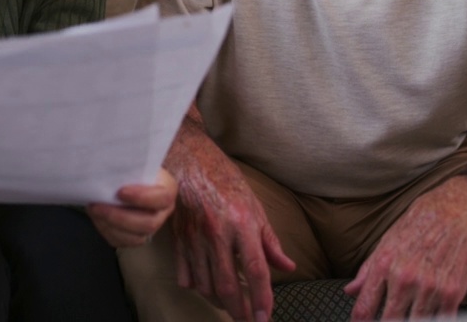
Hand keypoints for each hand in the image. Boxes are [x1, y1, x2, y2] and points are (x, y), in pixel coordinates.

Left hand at [87, 169, 177, 246]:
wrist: (125, 177)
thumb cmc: (131, 166)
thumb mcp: (134, 161)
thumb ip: (128, 164)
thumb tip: (111, 162)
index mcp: (167, 189)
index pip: (162, 198)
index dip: (142, 198)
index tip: (120, 192)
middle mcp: (163, 212)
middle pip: (149, 224)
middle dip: (120, 217)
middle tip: (97, 205)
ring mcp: (150, 227)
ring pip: (135, 238)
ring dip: (111, 226)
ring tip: (94, 210)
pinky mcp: (135, 236)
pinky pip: (122, 242)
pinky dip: (107, 231)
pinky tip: (97, 218)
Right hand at [172, 150, 294, 321]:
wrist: (190, 160)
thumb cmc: (226, 181)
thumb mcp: (255, 206)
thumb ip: (270, 241)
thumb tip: (288, 266)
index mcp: (242, 224)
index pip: (255, 270)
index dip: (262, 298)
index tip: (265, 318)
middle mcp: (217, 233)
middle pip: (228, 285)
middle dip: (239, 311)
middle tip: (248, 321)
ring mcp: (195, 237)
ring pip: (206, 284)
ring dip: (220, 302)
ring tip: (231, 306)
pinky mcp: (178, 239)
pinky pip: (185, 275)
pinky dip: (197, 287)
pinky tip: (207, 288)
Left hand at [344, 176, 466, 319]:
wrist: (462, 208)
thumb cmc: (425, 220)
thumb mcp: (390, 238)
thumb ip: (369, 269)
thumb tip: (351, 290)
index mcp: (385, 264)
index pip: (365, 306)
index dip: (360, 321)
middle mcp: (405, 278)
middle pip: (389, 321)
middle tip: (386, 320)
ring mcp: (430, 288)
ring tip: (409, 315)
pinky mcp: (453, 293)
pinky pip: (441, 320)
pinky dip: (435, 320)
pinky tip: (431, 316)